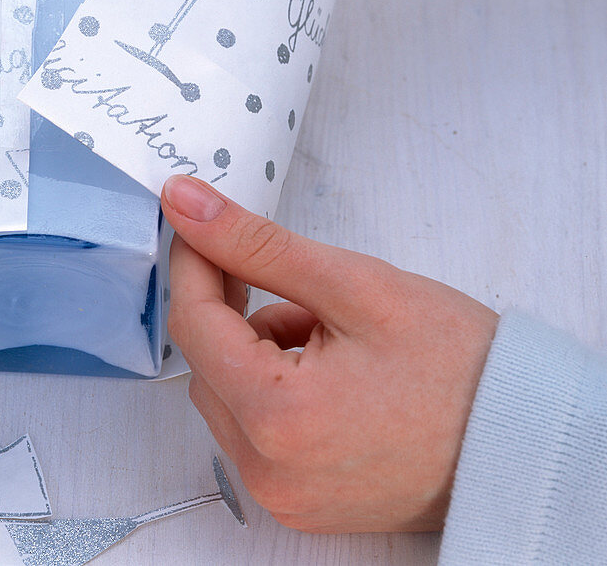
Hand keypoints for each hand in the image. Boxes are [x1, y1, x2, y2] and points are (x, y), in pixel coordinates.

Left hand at [161, 175, 497, 532]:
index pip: (194, 322)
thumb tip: (186, 205)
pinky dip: (276, 389)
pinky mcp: (301, 501)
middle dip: (237, 310)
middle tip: (295, 283)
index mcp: (277, 418)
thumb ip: (257, 243)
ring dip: (259, 350)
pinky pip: (257, 430)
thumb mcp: (353, 284)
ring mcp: (284, 494)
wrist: (521, 438)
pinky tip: (333, 370)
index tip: (201, 222)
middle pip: (207, 363)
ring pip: (230, 395)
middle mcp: (269, 471)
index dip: (194, 261)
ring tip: (332, 333)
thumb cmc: (457, 366)